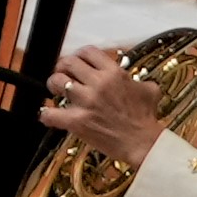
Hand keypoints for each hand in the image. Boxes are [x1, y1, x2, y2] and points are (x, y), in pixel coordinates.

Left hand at [39, 45, 166, 165]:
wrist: (144, 144)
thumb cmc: (146, 119)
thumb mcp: (149, 92)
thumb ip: (138, 80)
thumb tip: (133, 79)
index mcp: (114, 73)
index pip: (88, 52)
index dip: (80, 55)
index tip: (78, 63)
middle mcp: (98, 83)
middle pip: (69, 62)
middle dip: (63, 67)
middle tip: (64, 75)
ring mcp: (86, 102)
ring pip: (56, 81)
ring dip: (53, 85)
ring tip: (56, 91)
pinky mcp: (77, 121)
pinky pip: (50, 114)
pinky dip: (46, 114)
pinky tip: (48, 115)